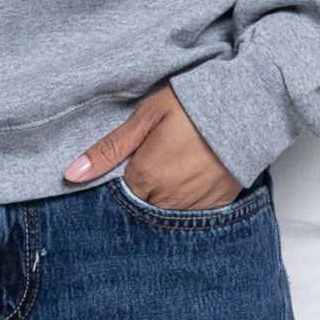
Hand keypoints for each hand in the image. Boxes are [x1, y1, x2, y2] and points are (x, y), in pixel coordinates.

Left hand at [65, 84, 241, 210]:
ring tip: (170, 169)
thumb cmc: (194, 104)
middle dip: (139, 192)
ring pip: (164, 215)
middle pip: (139, 209)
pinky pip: (192, 216)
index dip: (116, 183)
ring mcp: (194, 206)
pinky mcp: (217, 205)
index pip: (115, 198)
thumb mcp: (147, 116)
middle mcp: (167, 200)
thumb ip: (109, 148)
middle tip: (151, 164)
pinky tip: (188, 180)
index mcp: (145, 178)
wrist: (247, 104)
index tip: (125, 166)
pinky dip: (185, 202)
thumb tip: (71, 174)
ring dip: (161, 199)